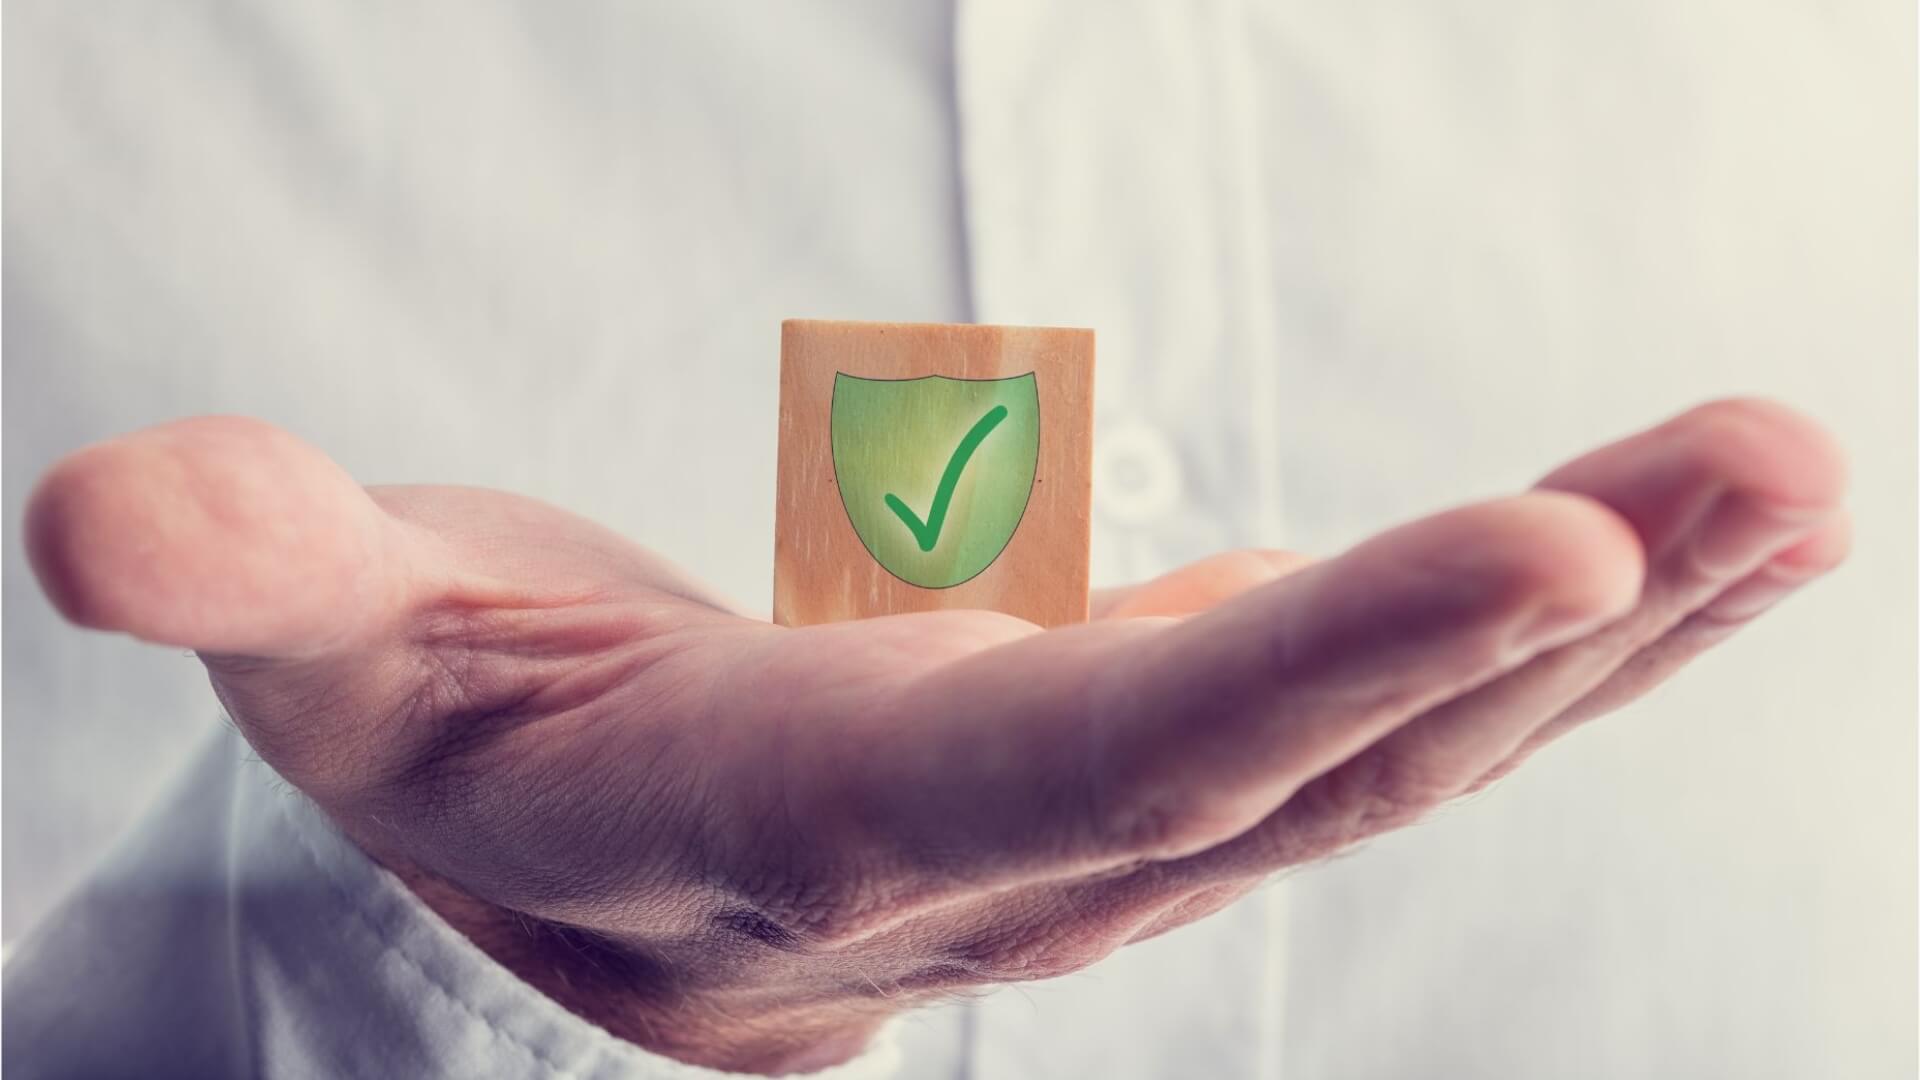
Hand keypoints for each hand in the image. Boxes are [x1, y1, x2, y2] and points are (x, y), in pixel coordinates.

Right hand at [25, 399, 1847, 1073]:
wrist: (594, 878)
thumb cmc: (468, 753)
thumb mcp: (339, 661)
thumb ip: (258, 575)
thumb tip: (90, 514)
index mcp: (835, 812)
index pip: (1106, 750)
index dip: (1321, 661)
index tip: (1554, 550)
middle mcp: (1031, 841)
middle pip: (1323, 741)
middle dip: (1561, 617)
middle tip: (1783, 462)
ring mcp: (1133, 809)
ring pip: (1404, 731)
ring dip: (1615, 608)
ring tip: (1788, 473)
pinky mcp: (1179, 749)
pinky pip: (1387, 691)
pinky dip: (1544, 618)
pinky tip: (1669, 529)